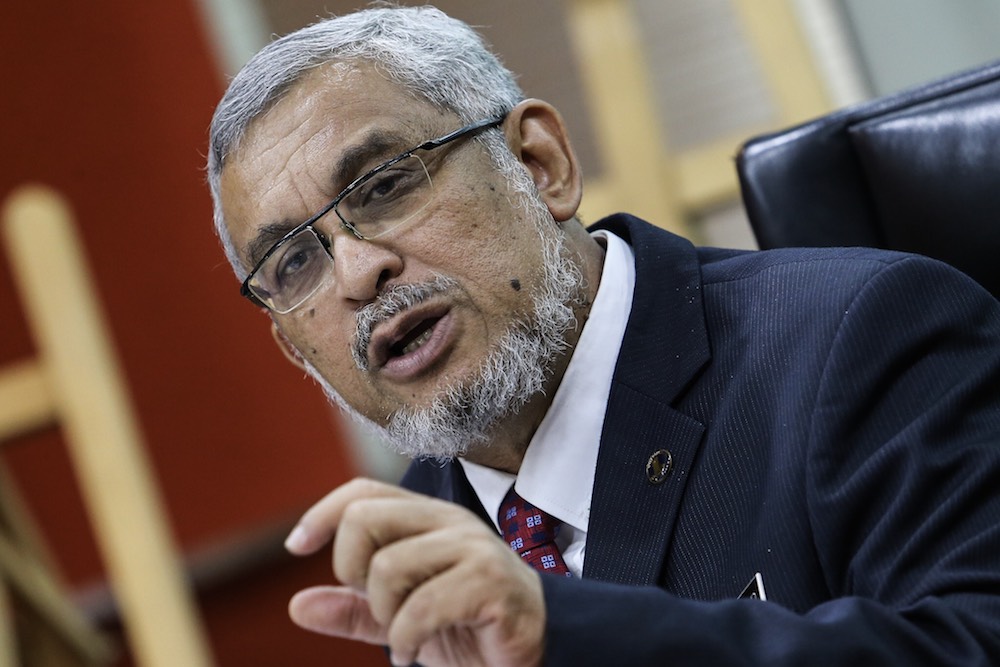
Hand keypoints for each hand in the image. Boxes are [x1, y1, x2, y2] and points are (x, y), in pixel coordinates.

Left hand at [285, 478, 545, 666]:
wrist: (536, 651)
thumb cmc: (469, 628)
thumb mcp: (400, 619)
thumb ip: (354, 609)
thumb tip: (297, 604)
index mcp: (427, 520)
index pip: (363, 491)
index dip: (321, 513)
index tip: (296, 547)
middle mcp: (449, 522)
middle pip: (365, 517)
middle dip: (352, 571)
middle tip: (378, 607)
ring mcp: (473, 548)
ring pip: (387, 566)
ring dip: (384, 617)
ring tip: (405, 638)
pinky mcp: (490, 583)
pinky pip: (421, 606)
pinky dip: (406, 640)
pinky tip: (416, 652)